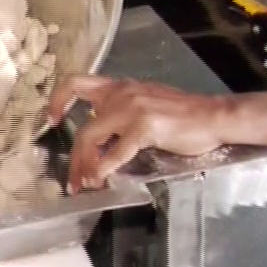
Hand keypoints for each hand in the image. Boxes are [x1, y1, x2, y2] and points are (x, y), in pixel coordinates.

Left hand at [47, 75, 236, 191]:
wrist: (213, 116)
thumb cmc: (184, 115)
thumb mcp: (147, 105)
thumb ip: (122, 114)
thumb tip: (102, 137)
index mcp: (121, 87)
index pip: (77, 82)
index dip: (58, 100)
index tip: (52, 120)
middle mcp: (122, 93)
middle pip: (83, 126)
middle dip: (73, 157)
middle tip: (72, 179)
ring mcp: (132, 108)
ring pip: (91, 138)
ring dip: (84, 166)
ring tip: (85, 184)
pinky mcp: (144, 126)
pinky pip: (115, 152)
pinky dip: (104, 167)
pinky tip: (101, 178)